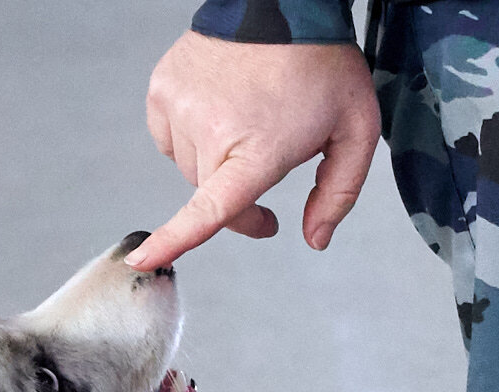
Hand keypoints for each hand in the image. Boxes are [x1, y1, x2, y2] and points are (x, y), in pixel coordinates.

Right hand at [131, 31, 379, 269]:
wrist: (285, 4)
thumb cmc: (321, 66)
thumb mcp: (355, 131)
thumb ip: (338, 194)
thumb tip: (313, 239)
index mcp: (258, 149)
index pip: (211, 208)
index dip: (175, 239)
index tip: (143, 260)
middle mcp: (211, 130)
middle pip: (208, 195)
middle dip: (236, 198)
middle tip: (267, 174)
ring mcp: (180, 107)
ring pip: (188, 167)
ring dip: (214, 161)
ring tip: (246, 122)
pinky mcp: (162, 90)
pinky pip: (169, 138)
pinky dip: (192, 136)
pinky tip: (220, 109)